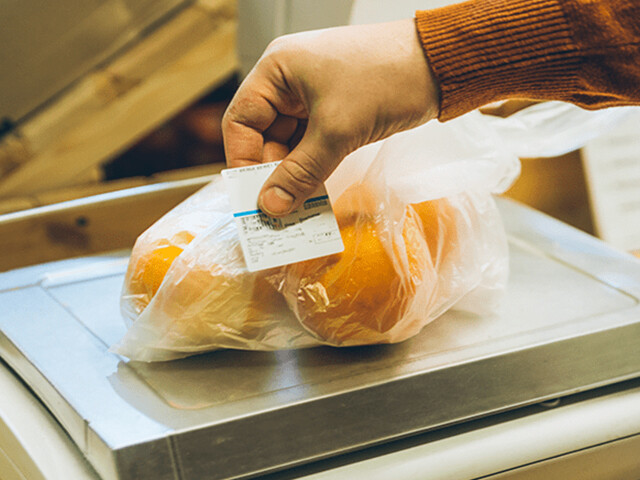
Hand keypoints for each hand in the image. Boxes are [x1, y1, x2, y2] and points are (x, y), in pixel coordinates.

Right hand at [222, 19, 439, 215]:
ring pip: (289, 143)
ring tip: (296, 206)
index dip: (243, 159)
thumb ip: (301, 171)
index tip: (252, 195)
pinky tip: (314, 192)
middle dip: (272, 171)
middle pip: (264, 135)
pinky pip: (312, 143)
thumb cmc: (386, 77)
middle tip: (277, 208)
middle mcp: (288, 81)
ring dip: (293, 173)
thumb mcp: (337, 130)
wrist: (439, 66)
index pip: (241, 120)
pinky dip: (312, 166)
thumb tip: (272, 206)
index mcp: (277, 70)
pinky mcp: (333, 110)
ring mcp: (311, 96)